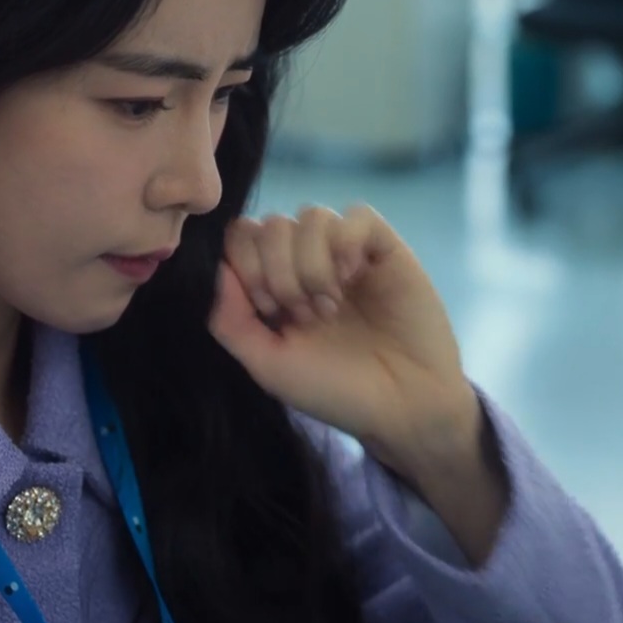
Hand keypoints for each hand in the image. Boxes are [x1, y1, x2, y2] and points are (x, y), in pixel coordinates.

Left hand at [208, 205, 507, 563]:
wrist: (405, 407)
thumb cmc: (336, 391)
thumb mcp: (268, 365)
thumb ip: (230, 320)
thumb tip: (217, 268)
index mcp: (274, 283)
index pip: (240, 236)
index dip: (246, 266)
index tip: (269, 311)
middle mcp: (307, 260)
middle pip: (270, 224)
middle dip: (279, 272)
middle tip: (305, 316)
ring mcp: (346, 252)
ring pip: (311, 216)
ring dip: (313, 264)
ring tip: (330, 306)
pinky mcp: (385, 249)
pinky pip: (358, 215)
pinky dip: (347, 243)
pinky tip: (353, 278)